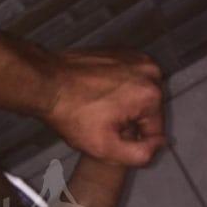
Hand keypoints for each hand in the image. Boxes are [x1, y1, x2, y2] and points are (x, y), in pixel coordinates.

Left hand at [36, 48, 165, 165]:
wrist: (46, 84)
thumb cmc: (70, 112)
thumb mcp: (106, 148)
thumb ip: (141, 154)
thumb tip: (159, 145)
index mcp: (151, 94)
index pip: (155, 132)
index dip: (132, 141)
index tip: (110, 135)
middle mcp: (149, 70)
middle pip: (148, 111)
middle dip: (128, 122)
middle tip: (101, 123)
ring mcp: (135, 58)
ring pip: (138, 96)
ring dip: (123, 106)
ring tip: (97, 108)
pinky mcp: (121, 53)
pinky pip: (127, 81)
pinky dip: (115, 90)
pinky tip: (96, 95)